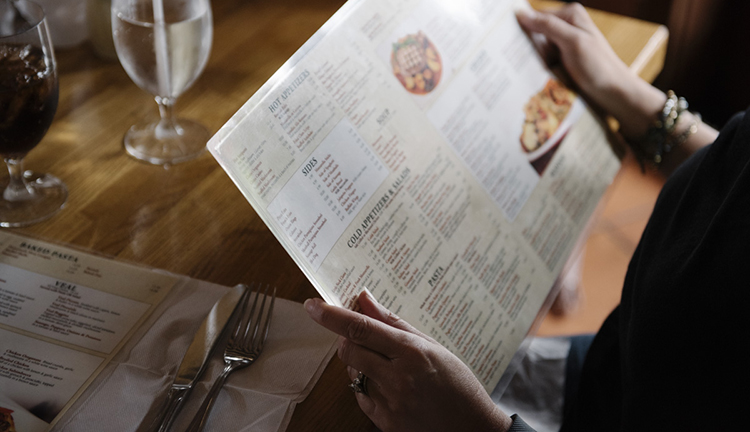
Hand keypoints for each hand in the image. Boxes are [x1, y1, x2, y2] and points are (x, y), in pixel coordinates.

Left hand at [305, 290, 511, 431]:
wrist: (472, 429)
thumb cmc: (458, 384)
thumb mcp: (432, 346)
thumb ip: (394, 323)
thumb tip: (364, 299)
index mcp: (412, 353)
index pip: (361, 329)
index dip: (332, 316)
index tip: (313, 305)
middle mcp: (397, 378)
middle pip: (350, 350)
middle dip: (348, 338)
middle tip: (361, 333)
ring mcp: (389, 403)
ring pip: (353, 372)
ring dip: (359, 361)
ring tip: (387, 364)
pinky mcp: (384, 422)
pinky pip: (360, 395)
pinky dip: (366, 383)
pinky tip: (388, 384)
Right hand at [516, 3, 665, 138]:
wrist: (613, 92)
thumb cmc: (597, 66)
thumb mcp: (572, 42)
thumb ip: (548, 25)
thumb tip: (520, 13)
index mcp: (570, 14)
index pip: (535, 16)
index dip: (520, 29)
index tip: (504, 42)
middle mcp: (567, 26)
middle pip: (535, 33)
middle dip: (525, 47)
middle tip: (510, 62)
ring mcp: (565, 44)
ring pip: (537, 49)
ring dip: (531, 60)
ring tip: (521, 73)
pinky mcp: (563, 60)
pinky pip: (544, 61)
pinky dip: (538, 68)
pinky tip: (532, 77)